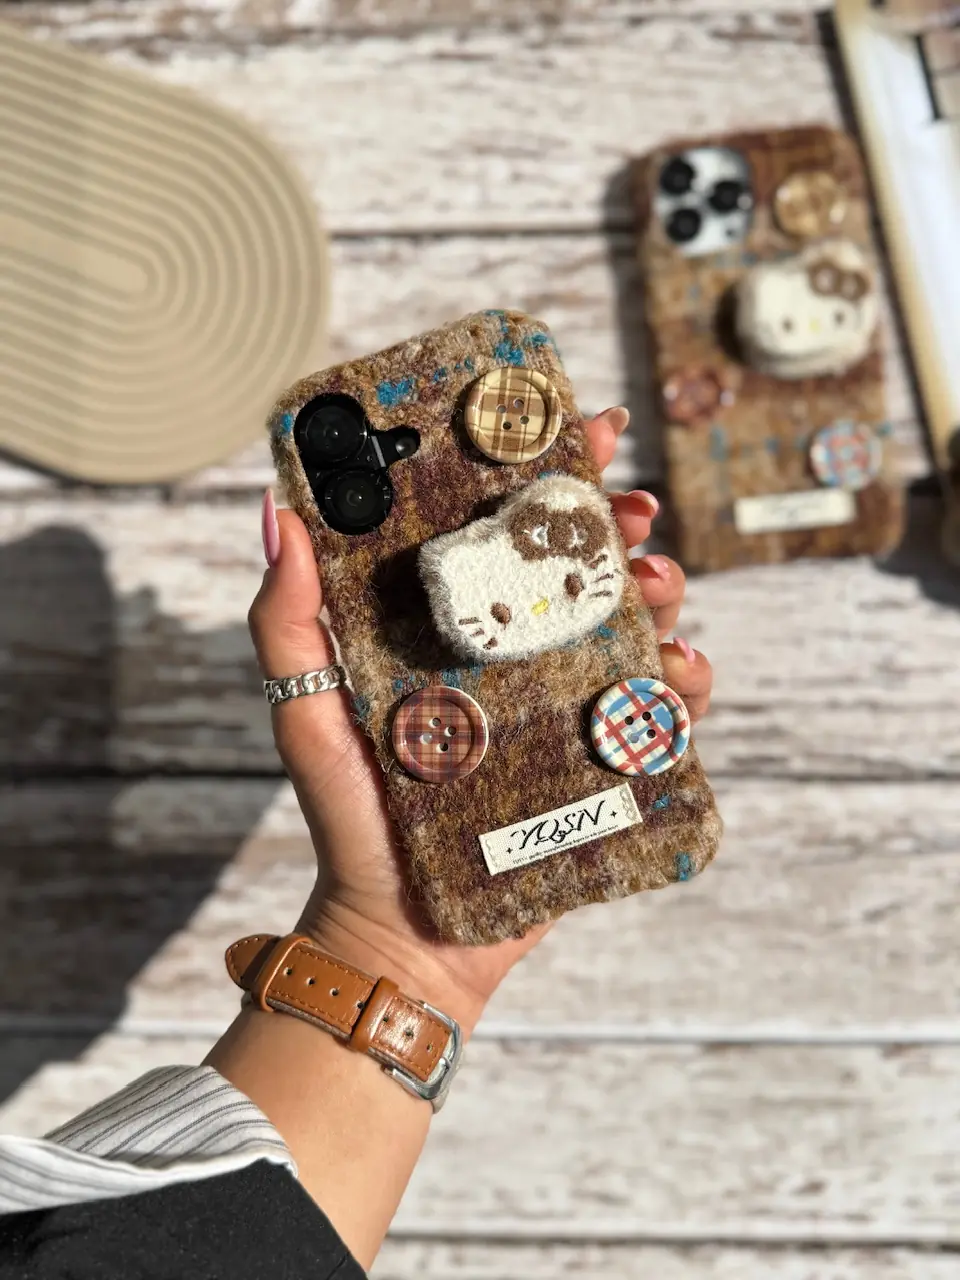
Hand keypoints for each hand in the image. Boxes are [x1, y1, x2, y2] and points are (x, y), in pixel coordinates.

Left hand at [248, 408, 713, 1032]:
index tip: (577, 427)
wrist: (405, 931)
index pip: (495, 528)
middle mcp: (512, 654)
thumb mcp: (306, 712)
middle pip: (575, 566)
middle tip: (629, 509)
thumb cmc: (350, 817)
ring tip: (660, 584)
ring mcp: (562, 705)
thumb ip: (285, 623)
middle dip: (612, 523)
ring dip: (660, 591)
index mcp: (447, 625)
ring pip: (631, 625)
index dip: (539, 471)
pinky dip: (683, 686)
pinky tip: (681, 672)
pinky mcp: (599, 761)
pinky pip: (658, 712)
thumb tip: (279, 514)